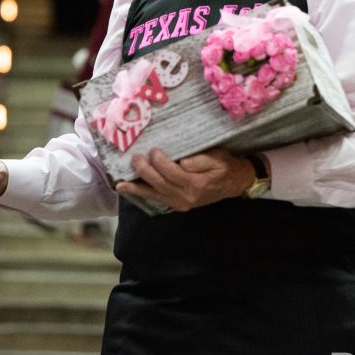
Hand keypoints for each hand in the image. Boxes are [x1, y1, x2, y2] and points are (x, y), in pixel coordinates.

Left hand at [115, 147, 258, 211]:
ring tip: (120, 184)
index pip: (172, 172)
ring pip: (154, 195)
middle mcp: (186, 196)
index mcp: (197, 183)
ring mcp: (180, 203)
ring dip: (136, 188)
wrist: (235, 184)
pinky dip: (142, 194)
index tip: (153, 149)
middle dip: (144, 170)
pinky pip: (157, 199)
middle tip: (135, 157)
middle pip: (159, 184)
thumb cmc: (225, 166)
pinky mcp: (177, 205)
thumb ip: (201, 160)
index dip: (160, 161)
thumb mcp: (218, 158)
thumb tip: (182, 162)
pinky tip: (129, 190)